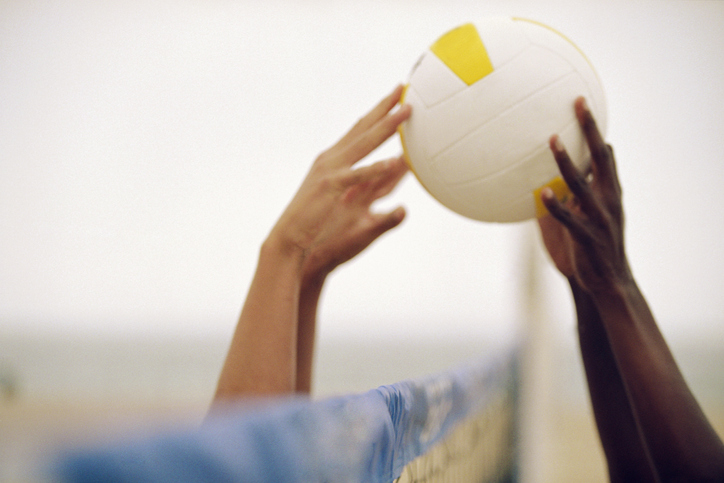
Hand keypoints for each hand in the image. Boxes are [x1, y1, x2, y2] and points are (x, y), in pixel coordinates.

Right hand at [268, 85, 410, 261]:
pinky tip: (392, 162)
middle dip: (384, 107)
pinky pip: (357, 175)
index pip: (358, 129)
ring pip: (364, 143)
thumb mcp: (333, 193)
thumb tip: (365, 175)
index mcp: (332, 159)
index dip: (376, 111)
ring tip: (406, 112)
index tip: (394, 96)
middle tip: (403, 89)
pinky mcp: (330, 187)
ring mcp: (331, 170)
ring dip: (386, 126)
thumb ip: (351, 180)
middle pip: (363, 127)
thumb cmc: (311, 219)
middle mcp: (331, 158)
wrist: (288, 236)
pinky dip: (375, 168)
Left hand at [538, 97, 631, 293]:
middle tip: (577, 104)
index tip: (581, 103)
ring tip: (553, 140)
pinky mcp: (587, 238)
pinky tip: (542, 193)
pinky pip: (570, 219)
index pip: (604, 154)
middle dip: (589, 130)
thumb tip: (552, 176)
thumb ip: (574, 193)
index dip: (594, 129)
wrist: (608, 283)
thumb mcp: (586, 216)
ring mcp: (598, 218)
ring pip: (582, 185)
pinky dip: (556, 206)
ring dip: (568, 162)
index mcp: (608, 192)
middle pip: (600, 158)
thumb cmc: (591, 247)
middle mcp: (608, 200)